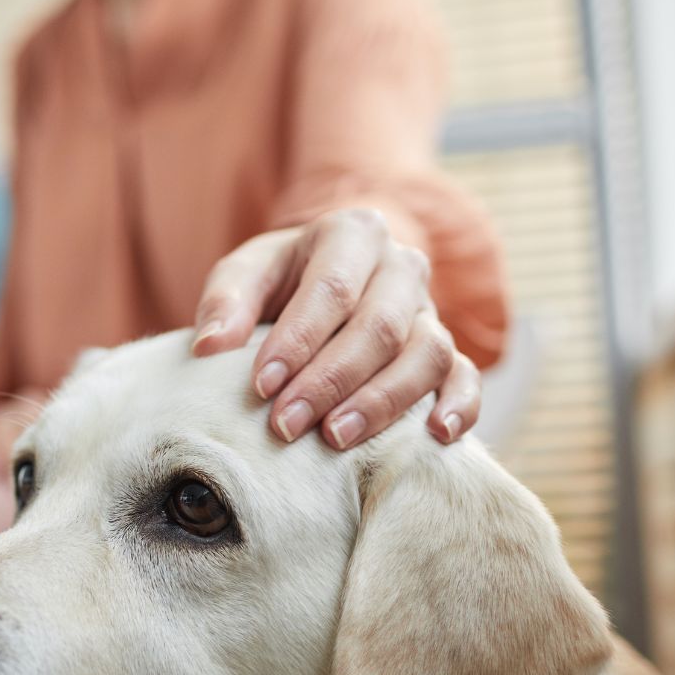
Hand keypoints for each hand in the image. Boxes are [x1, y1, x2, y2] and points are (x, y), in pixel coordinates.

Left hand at [191, 209, 479, 448]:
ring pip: (427, 353)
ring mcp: (430, 310)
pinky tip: (437, 436)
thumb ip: (225, 302)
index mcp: (352, 234)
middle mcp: (401, 267)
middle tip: (286, 425)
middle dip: (331, 381)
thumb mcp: (246, 274)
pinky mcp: (447, 351)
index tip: (262, 386)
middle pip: (381, 326)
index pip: (333, 287)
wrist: (327, 283)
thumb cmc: (281, 281)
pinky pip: (465, 375)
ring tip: (335, 440)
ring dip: (382, 402)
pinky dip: (461, 405)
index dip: (298, 340)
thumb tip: (208, 347)